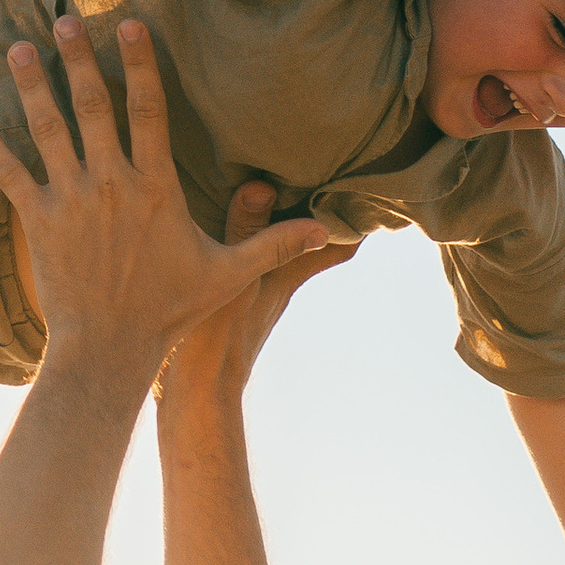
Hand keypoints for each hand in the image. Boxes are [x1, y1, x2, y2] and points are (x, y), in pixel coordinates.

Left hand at [0, 20, 346, 380]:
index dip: (141, 64)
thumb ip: (274, 243)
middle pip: (93, 106)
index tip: (130, 25)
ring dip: (33, 86)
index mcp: (155, 186)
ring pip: (48, 129)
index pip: (149, 111)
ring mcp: (70, 200)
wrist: (108, 349)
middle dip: (79, 59)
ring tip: (19, 48)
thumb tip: (328, 229)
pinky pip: (11, 177)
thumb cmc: (169, 311)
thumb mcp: (229, 274)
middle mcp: (111, 182)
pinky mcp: (38, 223)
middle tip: (66, 19)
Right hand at [158, 179, 350, 406]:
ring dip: (290, 223)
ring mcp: (259, 295)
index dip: (359, 217)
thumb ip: (245, 231)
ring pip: (286, 251)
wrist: (198, 392)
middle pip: (317, 243)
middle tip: (330, 172)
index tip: (367, 184)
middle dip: (324, 211)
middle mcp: (281, 283)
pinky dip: (258, 239)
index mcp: (288, 274)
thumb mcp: (232, 276)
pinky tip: (234, 223)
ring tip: (282, 185)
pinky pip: (257, 260)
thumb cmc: (218, 338)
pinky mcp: (236, 302)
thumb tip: (264, 185)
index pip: (340, 244)